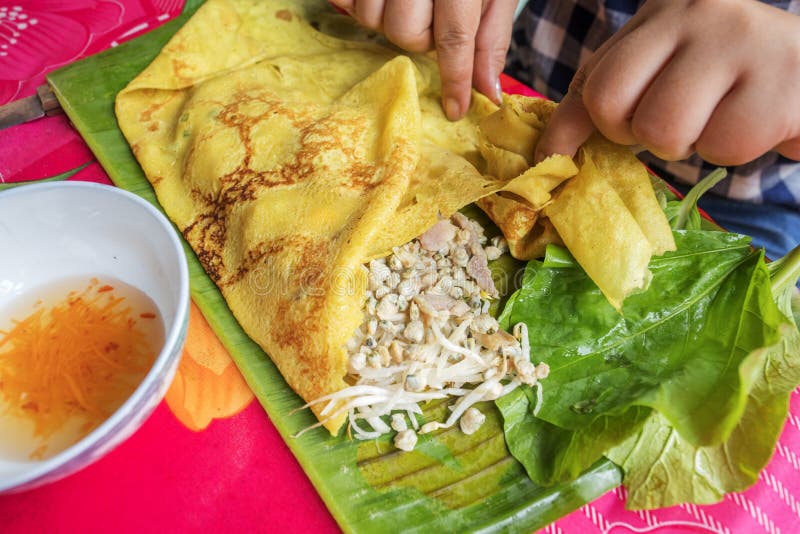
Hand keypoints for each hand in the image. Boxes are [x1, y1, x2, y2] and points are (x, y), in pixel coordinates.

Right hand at [329, 0, 517, 119]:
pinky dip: (355, 2)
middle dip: (420, 37)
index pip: (456, 37)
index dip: (455, 79)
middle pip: (406, 34)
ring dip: (388, 18)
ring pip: (371, 19)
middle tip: (430, 15)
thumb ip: (491, 35)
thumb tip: (487, 89)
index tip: (455, 110)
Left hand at [536, 0, 799, 165]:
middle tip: (686, 118)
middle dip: (649, 136)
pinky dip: (736, 149)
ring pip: (671, 133)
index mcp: (659, 14)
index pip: (598, 89)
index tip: (643, 117)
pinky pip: (727, 145)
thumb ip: (591, 106)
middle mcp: (699, 15)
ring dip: (695, 145)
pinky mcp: (784, 83)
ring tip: (723, 116)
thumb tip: (544, 156)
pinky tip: (756, 118)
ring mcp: (745, 42)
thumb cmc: (717, 76)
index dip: (614, 122)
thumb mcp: (648, 75)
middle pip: (624, 113)